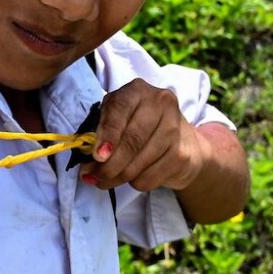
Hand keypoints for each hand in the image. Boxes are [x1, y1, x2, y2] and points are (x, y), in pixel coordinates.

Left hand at [81, 78, 207, 193]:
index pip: (120, 109)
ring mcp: (175, 128)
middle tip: (94, 176)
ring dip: (118, 177)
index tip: (97, 156)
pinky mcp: (182, 154)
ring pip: (139, 162)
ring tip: (108, 179)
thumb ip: (101, 132)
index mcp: (138, 91)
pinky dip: (136, 183)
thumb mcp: (118, 119)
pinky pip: (150, 177)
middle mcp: (160, 103)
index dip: (107, 135)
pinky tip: (134, 177)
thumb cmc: (140, 128)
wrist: (183, 142)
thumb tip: (89, 161)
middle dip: (109, 164)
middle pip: (131, 140)